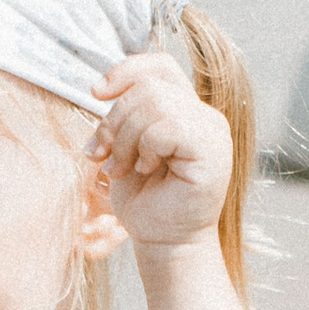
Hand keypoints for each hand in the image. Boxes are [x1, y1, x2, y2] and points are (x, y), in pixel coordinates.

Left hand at [92, 52, 231, 257]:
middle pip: (148, 86)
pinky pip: (167, 127)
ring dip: (126, 139)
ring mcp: (212, 130)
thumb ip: (126, 114)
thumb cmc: (146, 201)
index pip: (160, 66)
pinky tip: (146, 170)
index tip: (96, 93)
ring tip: (122, 168)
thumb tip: (99, 86)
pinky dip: (146, 149)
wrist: (164, 243)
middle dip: (114, 121)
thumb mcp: (126, 147)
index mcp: (186, 110)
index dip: (126, 70)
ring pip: (154, 104)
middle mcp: (205, 115)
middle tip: (103, 156)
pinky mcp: (212, 148)